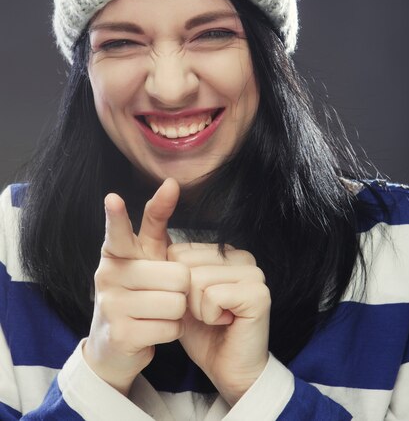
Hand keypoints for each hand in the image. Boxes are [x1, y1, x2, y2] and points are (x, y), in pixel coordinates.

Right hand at [83, 178, 189, 394]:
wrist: (113, 345)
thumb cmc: (138, 290)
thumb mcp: (145, 254)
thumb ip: (156, 220)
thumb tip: (172, 183)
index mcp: (115, 252)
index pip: (119, 232)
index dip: (117, 216)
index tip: (113, 199)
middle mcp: (107, 275)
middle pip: (177, 276)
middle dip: (181, 289)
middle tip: (162, 295)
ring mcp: (111, 305)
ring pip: (176, 303)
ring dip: (177, 312)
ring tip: (157, 314)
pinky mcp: (121, 334)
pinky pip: (171, 328)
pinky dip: (172, 331)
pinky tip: (154, 330)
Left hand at [167, 243, 270, 405]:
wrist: (228, 370)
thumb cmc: (203, 333)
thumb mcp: (180, 295)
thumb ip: (171, 268)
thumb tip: (153, 236)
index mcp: (224, 252)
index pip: (179, 250)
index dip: (175, 284)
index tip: (196, 301)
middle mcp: (242, 256)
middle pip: (185, 263)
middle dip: (186, 296)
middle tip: (206, 312)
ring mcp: (254, 273)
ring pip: (197, 279)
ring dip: (198, 309)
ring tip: (215, 318)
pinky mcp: (258, 293)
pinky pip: (212, 296)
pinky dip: (210, 316)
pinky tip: (225, 323)